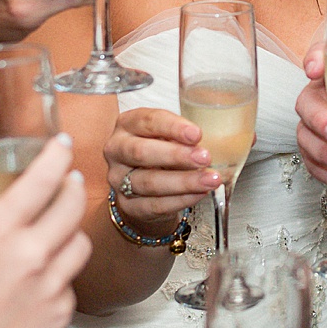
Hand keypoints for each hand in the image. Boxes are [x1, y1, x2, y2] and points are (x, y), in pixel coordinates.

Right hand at [0, 135, 88, 327]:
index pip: (40, 180)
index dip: (55, 157)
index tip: (61, 146)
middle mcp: (29, 256)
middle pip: (72, 206)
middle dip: (72, 188)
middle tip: (68, 183)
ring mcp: (49, 287)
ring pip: (80, 244)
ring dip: (71, 232)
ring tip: (54, 232)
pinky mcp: (59, 314)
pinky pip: (70, 282)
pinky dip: (58, 275)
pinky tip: (37, 280)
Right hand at [104, 106, 215, 232]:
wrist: (145, 189)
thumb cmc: (160, 153)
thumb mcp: (168, 137)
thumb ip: (180, 138)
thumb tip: (201, 146)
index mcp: (127, 125)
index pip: (147, 121)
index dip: (172, 127)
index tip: (196, 134)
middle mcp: (116, 150)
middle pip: (141, 152)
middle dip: (176, 155)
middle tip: (204, 158)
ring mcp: (118, 180)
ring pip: (149, 182)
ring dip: (184, 182)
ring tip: (210, 180)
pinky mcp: (128, 205)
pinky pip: (155, 205)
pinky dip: (181, 200)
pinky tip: (199, 194)